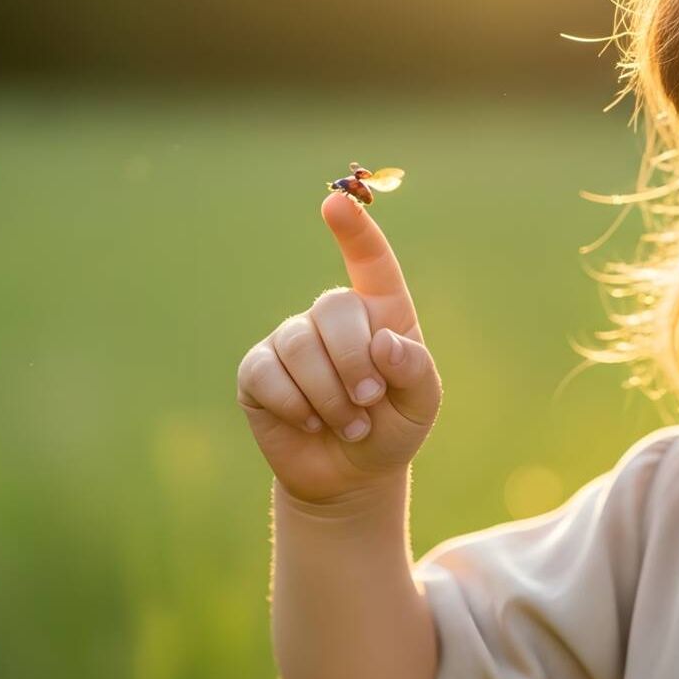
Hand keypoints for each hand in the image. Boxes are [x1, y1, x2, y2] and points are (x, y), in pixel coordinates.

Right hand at [236, 191, 443, 507]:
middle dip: (355, 363)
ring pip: (300, 345)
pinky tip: (308, 423)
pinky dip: (295, 406)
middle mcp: (332, 316)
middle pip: (334, 308)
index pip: (370, 261)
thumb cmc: (390, 429)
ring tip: (347, 425)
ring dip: (329, 396)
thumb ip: (414, 370)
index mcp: (380, 312)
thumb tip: (383, 341)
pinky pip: (268, 374)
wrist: (348, 476)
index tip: (335, 203)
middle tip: (368, 404)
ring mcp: (290, 338)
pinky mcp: (258, 369)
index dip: (355, 230)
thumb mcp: (420, 406)